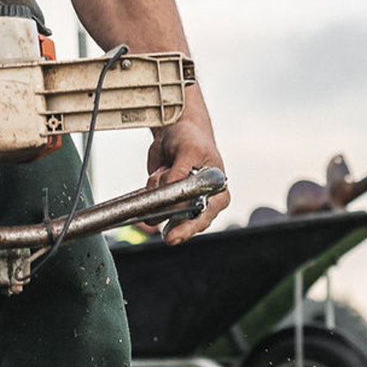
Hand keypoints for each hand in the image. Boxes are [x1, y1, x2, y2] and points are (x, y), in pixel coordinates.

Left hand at [143, 113, 228, 244]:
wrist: (176, 128)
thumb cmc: (191, 138)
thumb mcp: (189, 151)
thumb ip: (179, 174)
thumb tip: (167, 192)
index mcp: (217, 193)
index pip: (204, 217)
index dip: (188, 228)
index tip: (172, 237)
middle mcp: (201, 202)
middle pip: (182, 221)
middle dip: (165, 214)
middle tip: (150, 218)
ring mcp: (181, 201)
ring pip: (162, 211)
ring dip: (157, 192)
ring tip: (164, 168)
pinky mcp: (164, 198)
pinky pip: (150, 202)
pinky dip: (149, 190)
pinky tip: (158, 172)